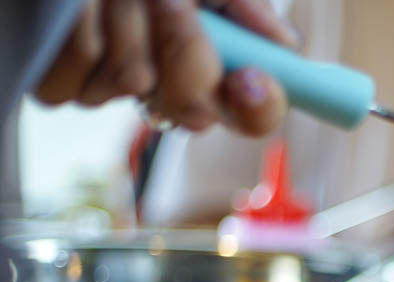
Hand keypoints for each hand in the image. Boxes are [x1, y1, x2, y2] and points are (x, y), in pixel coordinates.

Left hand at [34, 0, 294, 135]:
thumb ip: (248, 10)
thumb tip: (286, 45)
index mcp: (214, 70)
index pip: (255, 117)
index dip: (259, 107)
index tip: (250, 78)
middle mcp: (171, 91)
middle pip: (196, 112)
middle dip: (185, 47)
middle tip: (169, 0)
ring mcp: (119, 94)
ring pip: (137, 86)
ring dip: (127, 21)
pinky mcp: (66, 87)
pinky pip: (78, 80)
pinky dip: (82, 27)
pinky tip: (84, 7)